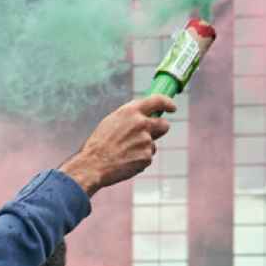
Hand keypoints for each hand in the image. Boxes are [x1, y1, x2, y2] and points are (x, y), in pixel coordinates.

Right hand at [59, 95, 175, 195]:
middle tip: (152, 134)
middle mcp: (141, 123)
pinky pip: (147, 157)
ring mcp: (146, 141)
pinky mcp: (147, 157)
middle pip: (164, 124)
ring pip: (153, 144)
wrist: (93, 164)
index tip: (172, 107)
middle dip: (161, 129)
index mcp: (130, 111)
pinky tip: (125, 161)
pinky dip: (139, 160)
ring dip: (144, 148)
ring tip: (125, 153)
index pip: (157, 101)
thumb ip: (130, 117)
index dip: (167, 103)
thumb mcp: (112, 121)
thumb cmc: (99, 143)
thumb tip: (144, 117)